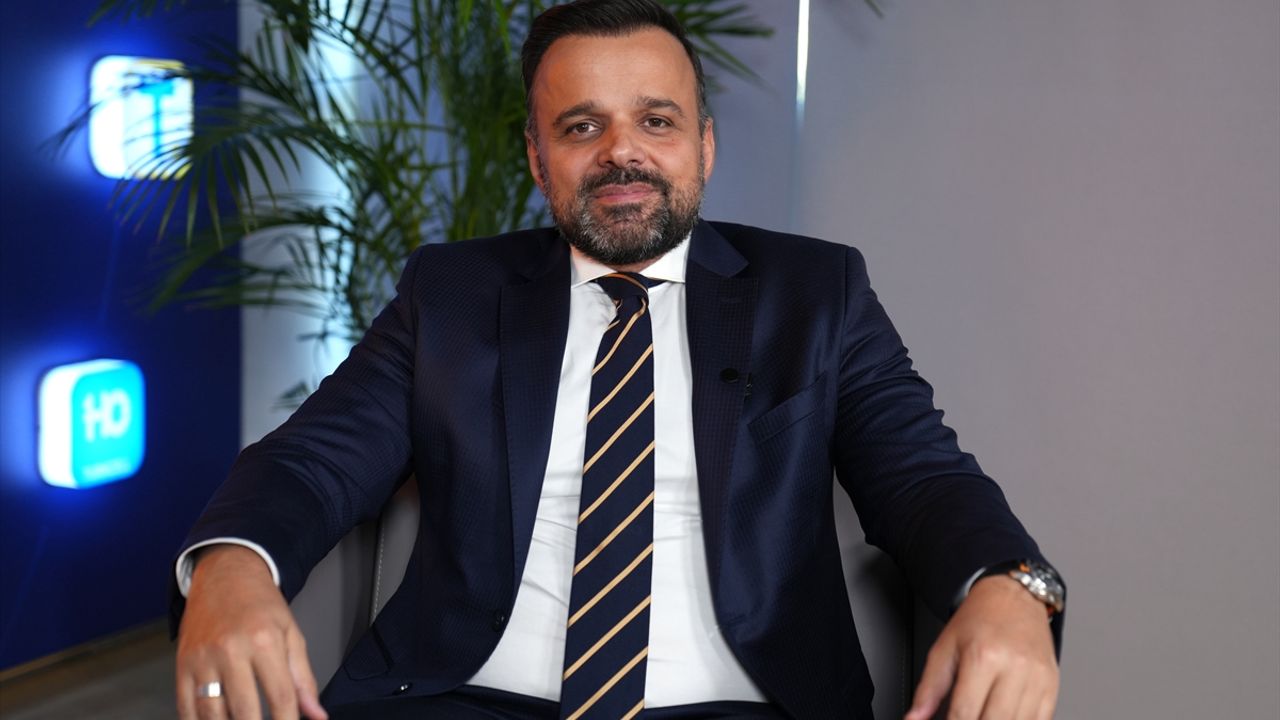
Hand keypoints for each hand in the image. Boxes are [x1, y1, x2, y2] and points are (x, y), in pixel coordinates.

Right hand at [176, 545, 327, 719]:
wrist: (225, 575)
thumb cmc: (260, 604)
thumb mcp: (291, 633)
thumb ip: (304, 677)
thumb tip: (316, 713)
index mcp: (264, 641)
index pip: (280, 696)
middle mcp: (231, 650)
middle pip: (244, 710)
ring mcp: (203, 659)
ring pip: (211, 713)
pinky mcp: (182, 664)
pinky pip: (184, 706)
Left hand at [906, 576, 1058, 719]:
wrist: (1014, 597)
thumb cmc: (979, 619)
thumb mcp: (944, 647)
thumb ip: (929, 687)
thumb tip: (915, 717)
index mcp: (983, 657)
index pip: (964, 713)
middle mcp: (1014, 668)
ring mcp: (1037, 679)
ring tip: (983, 715)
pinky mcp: (1052, 686)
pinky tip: (1004, 717)